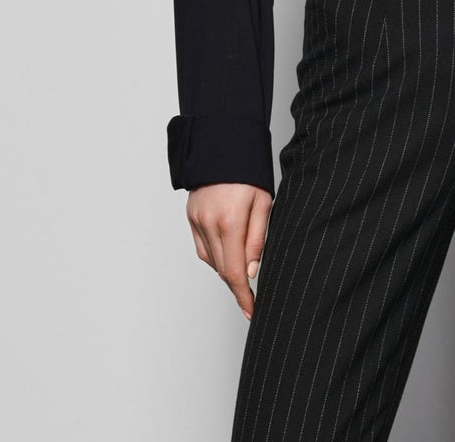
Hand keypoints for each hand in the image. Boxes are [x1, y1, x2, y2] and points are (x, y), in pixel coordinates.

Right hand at [186, 182, 271, 319]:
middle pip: (222, 270)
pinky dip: (215, 255)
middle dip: (237, 285)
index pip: (235, 272)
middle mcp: (209, 225)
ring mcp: (196, 221)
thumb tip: (251, 272)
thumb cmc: (249, 171)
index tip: (251, 311)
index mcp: (230, 222)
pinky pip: (202, 247)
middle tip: (251, 295)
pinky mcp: (191, 216)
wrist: (223, 144)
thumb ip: (257, 239)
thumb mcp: (263, 203)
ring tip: (243, 268)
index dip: (243, 296)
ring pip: (211, 260)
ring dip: (226, 269)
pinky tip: (227, 251)